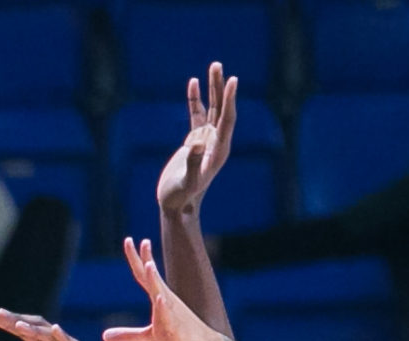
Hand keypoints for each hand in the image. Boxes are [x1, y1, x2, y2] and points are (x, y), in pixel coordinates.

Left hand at [102, 237, 230, 340]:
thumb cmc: (178, 338)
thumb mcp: (150, 336)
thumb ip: (128, 334)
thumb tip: (104, 336)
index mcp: (158, 298)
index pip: (144, 275)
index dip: (138, 258)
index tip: (130, 239)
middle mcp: (165, 300)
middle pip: (150, 277)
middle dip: (143, 259)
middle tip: (136, 240)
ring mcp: (172, 313)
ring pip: (161, 293)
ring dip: (155, 280)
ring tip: (149, 264)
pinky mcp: (177, 329)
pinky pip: (169, 317)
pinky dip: (164, 308)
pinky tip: (160, 299)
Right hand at [156, 64, 236, 216]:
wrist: (176, 206)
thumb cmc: (181, 197)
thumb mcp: (186, 182)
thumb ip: (191, 163)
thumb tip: (195, 144)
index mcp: (218, 151)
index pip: (227, 120)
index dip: (229, 100)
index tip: (232, 81)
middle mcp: (216, 142)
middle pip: (222, 109)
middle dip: (220, 87)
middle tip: (217, 65)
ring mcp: (206, 140)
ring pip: (212, 109)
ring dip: (212, 88)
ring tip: (213, 66)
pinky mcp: (194, 140)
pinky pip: (197, 115)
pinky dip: (195, 100)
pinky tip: (193, 84)